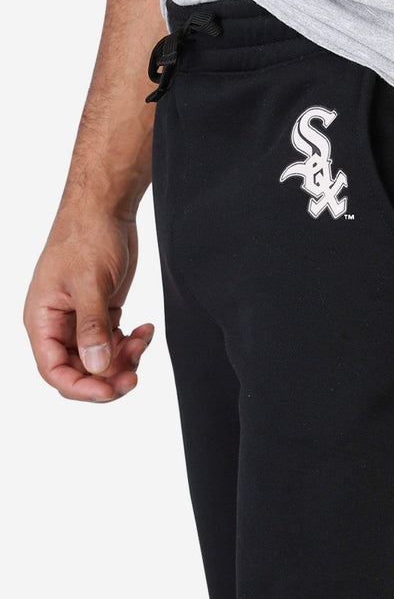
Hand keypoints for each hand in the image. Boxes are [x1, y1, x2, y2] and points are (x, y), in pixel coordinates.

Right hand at [24, 207, 153, 402]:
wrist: (106, 208)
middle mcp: (59, 325)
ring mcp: (81, 321)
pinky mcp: (102, 313)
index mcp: (42, 320)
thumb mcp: (89, 283)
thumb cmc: (86, 235)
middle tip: (135, 375)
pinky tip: (146, 329)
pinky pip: (116, 343)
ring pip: (101, 360)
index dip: (81, 387)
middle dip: (108, 377)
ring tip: (143, 339)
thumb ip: (92, 327)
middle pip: (80, 371)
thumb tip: (96, 367)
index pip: (54, 370)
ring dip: (125, 359)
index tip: (110, 391)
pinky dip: (133, 343)